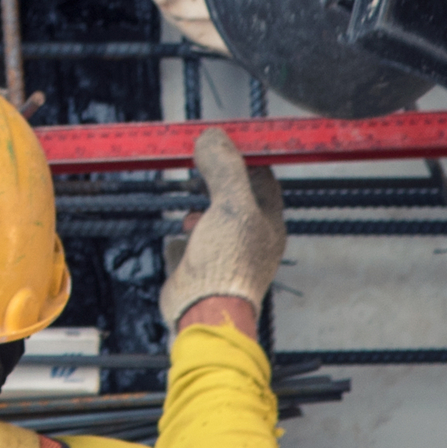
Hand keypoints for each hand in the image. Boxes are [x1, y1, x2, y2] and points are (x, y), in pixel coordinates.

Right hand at [158, 128, 283, 324]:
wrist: (203, 310)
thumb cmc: (228, 263)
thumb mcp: (231, 205)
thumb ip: (224, 169)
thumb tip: (211, 137)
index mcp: (268, 224)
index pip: (263, 180)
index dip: (245, 158)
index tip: (224, 142)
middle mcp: (250, 240)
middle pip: (235, 199)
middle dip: (217, 182)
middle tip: (199, 164)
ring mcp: (225, 256)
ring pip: (214, 222)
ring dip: (200, 210)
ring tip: (191, 207)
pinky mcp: (200, 269)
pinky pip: (192, 246)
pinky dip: (184, 237)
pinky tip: (178, 234)